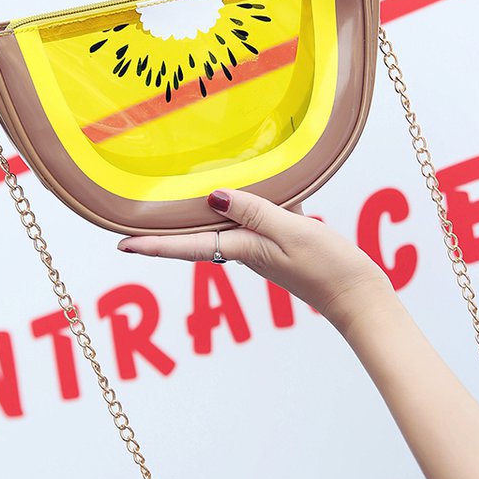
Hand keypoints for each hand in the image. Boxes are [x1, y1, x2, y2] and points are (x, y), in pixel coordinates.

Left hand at [117, 189, 395, 333]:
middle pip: (195, 235)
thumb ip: (253, 211)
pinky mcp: (278, 240)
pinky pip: (252, 216)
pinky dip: (243, 201)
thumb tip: (214, 196)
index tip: (119, 245)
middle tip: (135, 218)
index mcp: (240, 249)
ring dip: (199, 212)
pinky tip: (247, 183)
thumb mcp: (289, 232)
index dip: (152, 246)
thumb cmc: (326, 267)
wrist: (358, 295)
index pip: (186, 246)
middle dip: (165, 229)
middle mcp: (243, 249)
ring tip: (177, 196)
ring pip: (223, 223)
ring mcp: (260, 246)